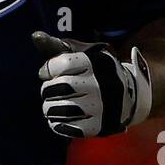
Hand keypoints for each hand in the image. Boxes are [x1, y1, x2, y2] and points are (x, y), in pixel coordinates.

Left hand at [31, 31, 151, 137]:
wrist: (129, 95)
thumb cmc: (96, 70)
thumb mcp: (81, 53)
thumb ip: (57, 46)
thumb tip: (35, 36)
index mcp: (96, 63)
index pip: (64, 63)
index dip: (48, 69)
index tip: (46, 74)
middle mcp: (101, 84)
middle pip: (62, 86)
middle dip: (47, 89)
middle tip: (47, 92)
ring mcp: (102, 106)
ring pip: (64, 109)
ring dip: (49, 108)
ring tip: (49, 106)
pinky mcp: (100, 126)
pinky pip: (72, 128)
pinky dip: (58, 125)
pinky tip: (57, 119)